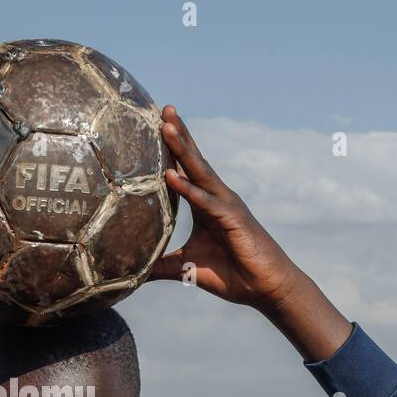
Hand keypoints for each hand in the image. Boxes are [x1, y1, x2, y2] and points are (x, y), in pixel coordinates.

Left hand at [150, 104, 307, 310]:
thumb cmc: (232, 275)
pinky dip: (188, 189)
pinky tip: (171, 176)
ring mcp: (226, 206)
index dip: (171, 149)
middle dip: (178, 134)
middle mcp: (216, 199)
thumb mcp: (186, 269)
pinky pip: (206, 202)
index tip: (154, 125)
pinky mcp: (233, 220)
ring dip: (181, 149)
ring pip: (200, 172)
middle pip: (193, 161)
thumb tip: (131, 273)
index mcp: (204, 205)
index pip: (185, 170)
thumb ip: (160, 266)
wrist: (265, 288)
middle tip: (163, 108)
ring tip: (165, 126)